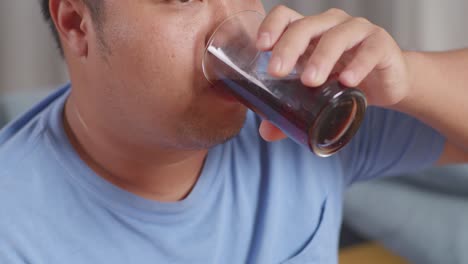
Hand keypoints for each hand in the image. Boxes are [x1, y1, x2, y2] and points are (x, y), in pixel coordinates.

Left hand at [255, 6, 409, 141]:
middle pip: (305, 26)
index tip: (261, 47)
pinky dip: (358, 65)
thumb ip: (290, 110)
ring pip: (336, 36)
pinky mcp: (381, 44)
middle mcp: (330, 25)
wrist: (386, 84)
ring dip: (321, 58)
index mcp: (309, 32)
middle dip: (288, 47)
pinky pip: (370, 50)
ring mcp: (357, 31)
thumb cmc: (343, 81)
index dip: (271, 26)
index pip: (286, 17)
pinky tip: (347, 81)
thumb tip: (266, 133)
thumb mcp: (315, 94)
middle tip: (277, 72)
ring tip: (310, 81)